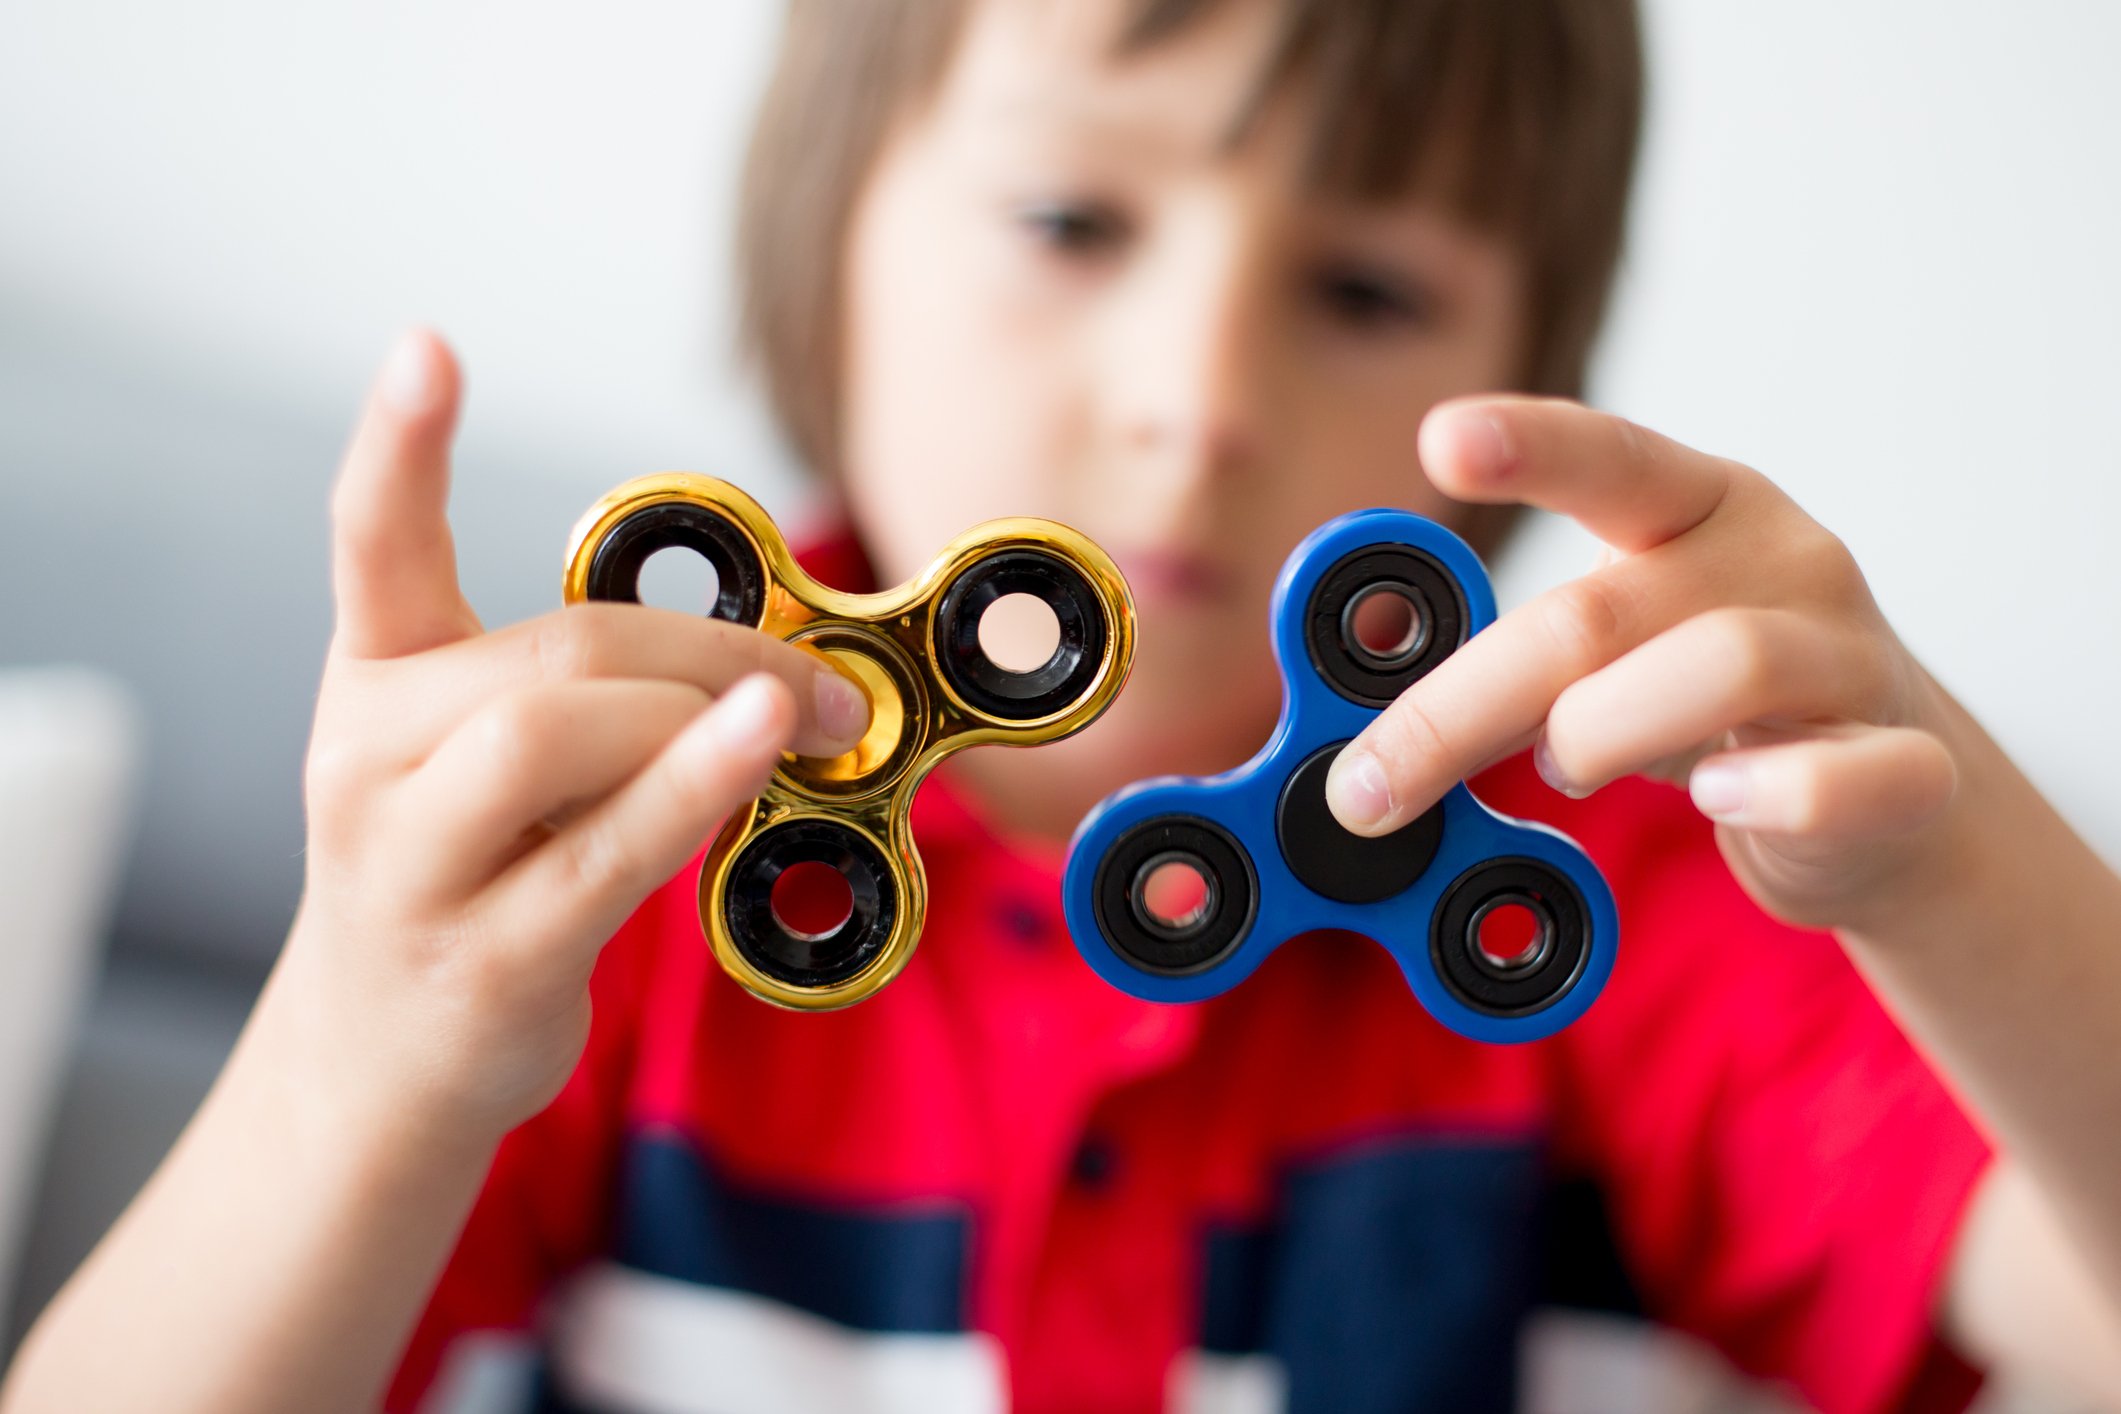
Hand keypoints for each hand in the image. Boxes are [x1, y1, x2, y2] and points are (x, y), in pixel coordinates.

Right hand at [274, 330, 869, 1147]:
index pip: (370, 544)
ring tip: (807, 721)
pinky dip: (693, 787)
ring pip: (554, 732)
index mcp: (374, 687)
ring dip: (707, 709)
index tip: (428, 347)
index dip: (396, 444)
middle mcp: (367, 762)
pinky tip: (764, 749)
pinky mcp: (479, 958)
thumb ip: (583, 698)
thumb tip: (761, 660)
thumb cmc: (462, 888)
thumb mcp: (482, 769)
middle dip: (711, 647)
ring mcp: (409, 866)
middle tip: (823, 677)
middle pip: (551, 651)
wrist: (378, 1070)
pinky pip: (603, 852)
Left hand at [1324, 396, 1960, 930]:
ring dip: (1601, 733)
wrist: (1895, 801)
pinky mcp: (1908, 768)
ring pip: (1724, 666)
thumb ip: (1510, 665)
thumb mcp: (1615, 655)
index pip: (1611, 458)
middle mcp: (1781, 560)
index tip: (1441, 440)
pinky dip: (1778, 792)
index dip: (1527, 445)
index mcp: (1698, 508)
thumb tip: (1363, 733)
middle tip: (1369, 784)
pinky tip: (1719, 799)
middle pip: (1601, 611)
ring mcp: (1852, 658)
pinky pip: (1852, 776)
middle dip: (1460, 705)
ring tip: (1564, 771)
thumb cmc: (1712, 713)